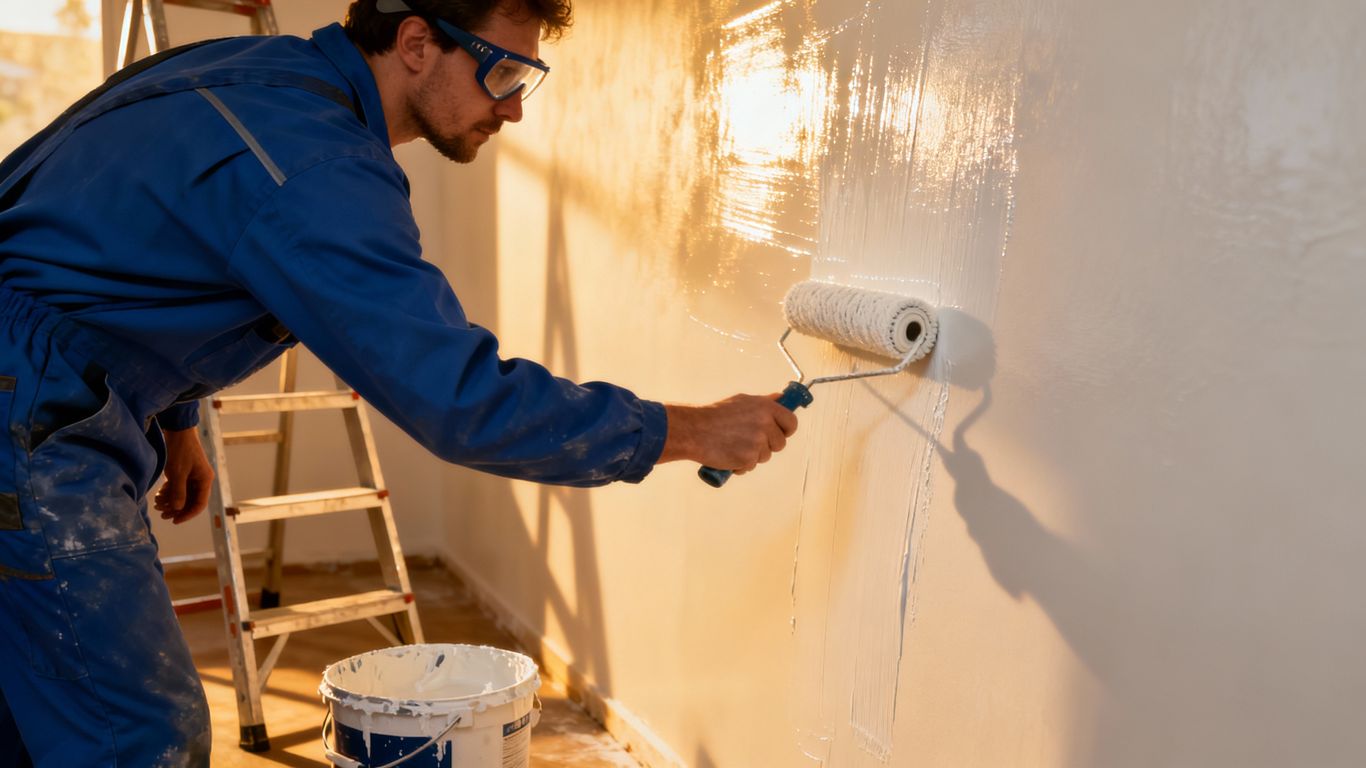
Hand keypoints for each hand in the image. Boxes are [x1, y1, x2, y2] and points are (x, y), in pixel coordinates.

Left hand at [153, 426, 214, 523]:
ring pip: (182, 495)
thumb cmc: (180, 450)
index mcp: (204, 480)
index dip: (188, 514)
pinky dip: (168, 493)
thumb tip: (177, 509)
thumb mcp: (178, 473)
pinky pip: (177, 488)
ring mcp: (191, 476)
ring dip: (170, 501)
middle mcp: (200, 479)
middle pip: (190, 501)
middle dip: (176, 509)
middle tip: (162, 514)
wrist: (177, 430)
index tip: (175, 521)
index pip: (200, 504)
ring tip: (157, 504)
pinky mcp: (183, 472)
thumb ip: (178, 492)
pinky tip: (158, 496)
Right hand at [660, 394, 798, 473]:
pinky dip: (741, 465)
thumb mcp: (742, 401)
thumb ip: (764, 402)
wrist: (694, 430)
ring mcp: (758, 441)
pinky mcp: (748, 457)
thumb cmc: (715, 415)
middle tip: (749, 441)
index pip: (791, 422)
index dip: (787, 430)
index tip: (780, 433)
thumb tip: (780, 398)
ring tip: (734, 446)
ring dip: (753, 455)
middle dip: (768, 445)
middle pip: (780, 443)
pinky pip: (751, 466)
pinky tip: (729, 455)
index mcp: (765, 407)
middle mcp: (765, 423)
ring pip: (765, 456)